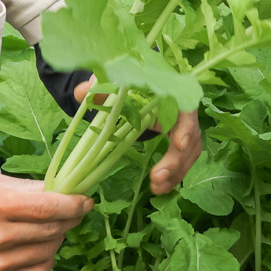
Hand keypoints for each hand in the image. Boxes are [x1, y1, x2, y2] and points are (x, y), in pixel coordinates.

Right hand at [0, 174, 91, 270]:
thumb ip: (29, 188)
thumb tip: (65, 190)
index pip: (47, 207)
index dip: (72, 205)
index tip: (85, 200)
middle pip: (51, 229)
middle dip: (69, 219)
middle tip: (72, 211)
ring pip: (49, 252)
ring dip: (57, 238)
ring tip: (48, 228)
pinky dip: (46, 258)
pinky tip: (38, 247)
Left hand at [73, 82, 203, 195]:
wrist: (139, 85)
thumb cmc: (128, 81)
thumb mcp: (113, 82)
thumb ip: (99, 86)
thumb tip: (79, 93)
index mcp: (172, 91)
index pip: (187, 107)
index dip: (186, 126)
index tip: (178, 144)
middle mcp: (183, 109)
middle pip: (191, 136)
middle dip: (177, 160)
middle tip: (157, 177)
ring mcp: (184, 127)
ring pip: (189, 152)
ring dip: (176, 173)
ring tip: (156, 188)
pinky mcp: (180, 141)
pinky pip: (183, 160)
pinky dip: (173, 175)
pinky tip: (160, 188)